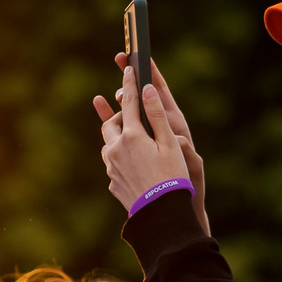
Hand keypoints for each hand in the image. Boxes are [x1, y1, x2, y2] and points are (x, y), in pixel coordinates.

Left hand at [93, 56, 192, 213]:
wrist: (162, 214)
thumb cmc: (172, 177)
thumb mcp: (170, 144)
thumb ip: (157, 115)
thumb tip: (147, 90)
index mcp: (132, 136)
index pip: (130, 101)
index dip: (130, 82)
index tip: (128, 67)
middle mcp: (116, 149)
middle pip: (112, 123)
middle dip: (121, 115)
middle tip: (134, 115)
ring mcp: (111, 167)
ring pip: (109, 143)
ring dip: (118, 136)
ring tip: (133, 138)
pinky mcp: (112, 182)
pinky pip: (112, 162)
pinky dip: (120, 156)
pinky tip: (133, 163)